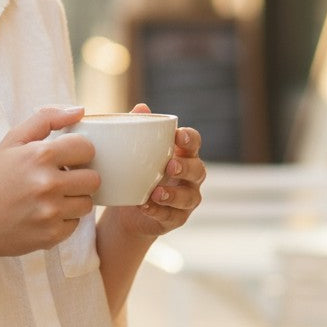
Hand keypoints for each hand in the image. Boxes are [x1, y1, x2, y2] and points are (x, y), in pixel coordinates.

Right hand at [0, 105, 100, 264]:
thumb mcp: (12, 141)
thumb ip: (46, 118)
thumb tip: (81, 110)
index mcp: (39, 155)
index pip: (87, 148)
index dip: (78, 152)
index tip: (66, 158)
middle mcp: (48, 183)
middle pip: (93, 178)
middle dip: (79, 177)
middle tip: (60, 179)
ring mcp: (50, 212)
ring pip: (88, 203)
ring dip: (73, 200)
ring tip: (51, 198)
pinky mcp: (51, 236)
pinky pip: (76, 224)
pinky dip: (63, 220)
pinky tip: (43, 215)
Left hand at [106, 104, 204, 238]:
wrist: (128, 208)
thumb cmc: (138, 171)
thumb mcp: (136, 151)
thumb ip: (139, 128)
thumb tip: (141, 108)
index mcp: (183, 154)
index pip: (194, 142)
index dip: (190, 138)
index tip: (178, 135)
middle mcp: (191, 176)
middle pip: (198, 170)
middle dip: (186, 167)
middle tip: (170, 166)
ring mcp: (187, 199)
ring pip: (189, 197)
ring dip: (174, 194)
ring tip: (156, 192)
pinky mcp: (176, 218)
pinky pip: (171, 216)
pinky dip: (158, 211)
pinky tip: (145, 206)